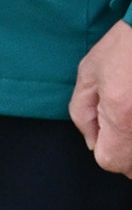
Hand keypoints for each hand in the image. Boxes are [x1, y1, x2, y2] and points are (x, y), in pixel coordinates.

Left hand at [69, 22, 131, 176]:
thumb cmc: (122, 48)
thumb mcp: (88, 76)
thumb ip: (82, 114)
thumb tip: (93, 143)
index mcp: (122, 118)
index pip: (110, 161)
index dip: (103, 146)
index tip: (105, 124)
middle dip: (124, 149)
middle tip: (122, 116)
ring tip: (129, 110)